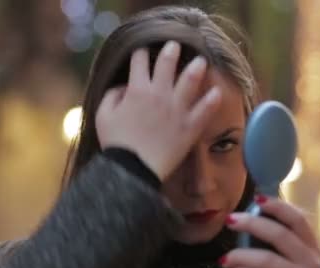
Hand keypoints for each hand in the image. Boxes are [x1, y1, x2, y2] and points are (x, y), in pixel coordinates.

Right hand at [95, 41, 221, 180]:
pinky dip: (212, 100)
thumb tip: (124, 87)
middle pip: (167, 63)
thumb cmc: (116, 144)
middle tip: (175, 45)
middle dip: (171, 50)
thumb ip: (112, 95)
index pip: (139, 61)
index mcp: (137, 89)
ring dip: (196, 68)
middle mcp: (159, 94)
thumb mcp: (102, 116)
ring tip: (201, 62)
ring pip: (190, 80)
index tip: (143, 51)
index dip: (140, 52)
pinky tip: (217, 92)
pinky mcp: (190, 126)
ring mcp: (177, 109)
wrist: (132, 170)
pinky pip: (205, 110)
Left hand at [221, 196, 319, 267]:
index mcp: (310, 247)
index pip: (298, 220)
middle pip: (280, 235)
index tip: (256, 199)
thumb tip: (248, 211)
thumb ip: (274, 237)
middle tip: (230, 220)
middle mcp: (311, 263)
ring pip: (266, 259)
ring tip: (225, 259)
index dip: (278, 207)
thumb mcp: (284, 259)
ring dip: (239, 255)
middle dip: (252, 224)